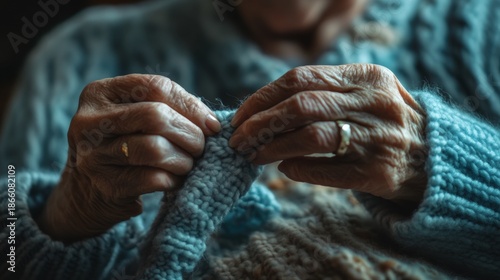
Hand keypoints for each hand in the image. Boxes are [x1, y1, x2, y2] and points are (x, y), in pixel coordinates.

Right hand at [39, 74, 220, 241]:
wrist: (88, 192)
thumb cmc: (124, 145)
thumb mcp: (134, 116)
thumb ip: (167, 108)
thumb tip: (211, 123)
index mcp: (99, 93)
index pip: (156, 87)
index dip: (191, 106)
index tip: (211, 125)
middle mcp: (90, 121)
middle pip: (156, 116)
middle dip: (190, 134)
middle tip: (200, 147)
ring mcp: (94, 155)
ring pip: (156, 149)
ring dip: (184, 159)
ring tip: (187, 164)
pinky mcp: (106, 186)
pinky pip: (155, 179)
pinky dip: (175, 180)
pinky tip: (175, 181)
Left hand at [229, 64, 427, 205]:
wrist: (433, 160)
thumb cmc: (384, 124)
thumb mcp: (364, 94)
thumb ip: (323, 92)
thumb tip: (264, 109)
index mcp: (366, 77)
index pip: (300, 79)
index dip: (262, 97)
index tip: (241, 115)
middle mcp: (374, 103)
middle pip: (300, 106)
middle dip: (260, 123)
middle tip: (238, 139)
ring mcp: (378, 137)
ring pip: (310, 136)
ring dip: (273, 148)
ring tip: (254, 156)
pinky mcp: (378, 171)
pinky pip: (325, 169)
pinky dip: (297, 169)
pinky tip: (285, 169)